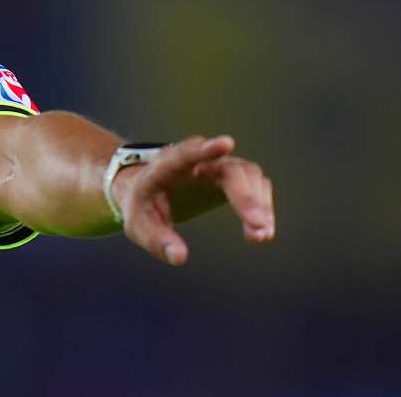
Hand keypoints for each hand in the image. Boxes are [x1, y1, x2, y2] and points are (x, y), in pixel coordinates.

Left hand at [111, 135, 274, 265]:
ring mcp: (215, 164)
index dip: (204, 150)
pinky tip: (260, 231)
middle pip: (228, 168)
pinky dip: (260, 205)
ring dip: (258, 203)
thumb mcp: (139, 226)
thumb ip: (157, 241)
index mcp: (165, 167)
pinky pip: (253, 183)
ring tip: (260, 235)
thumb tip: (179, 257)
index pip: (184, 154)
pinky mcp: (229, 175)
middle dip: (245, 195)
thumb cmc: (142, 206)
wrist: (146, 191)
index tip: (227, 144)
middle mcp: (195, 160)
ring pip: (246, 174)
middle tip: (257, 226)